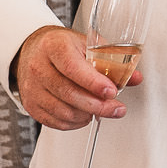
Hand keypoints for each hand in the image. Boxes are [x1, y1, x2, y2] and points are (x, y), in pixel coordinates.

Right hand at [12, 25, 138, 130]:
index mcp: (54, 46)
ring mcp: (32, 88)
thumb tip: (135, 78)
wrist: (34, 51)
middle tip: (116, 108)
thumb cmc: (63, 47)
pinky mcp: (31, 105)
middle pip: (69, 93)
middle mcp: (39, 67)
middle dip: (98, 105)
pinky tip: (85, 115)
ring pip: (63, 111)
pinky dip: (75, 123)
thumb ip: (113, 61)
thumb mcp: (88, 44)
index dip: (94, 83)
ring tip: (101, 109)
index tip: (112, 92)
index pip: (73, 67)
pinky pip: (56, 122)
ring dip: (88, 115)